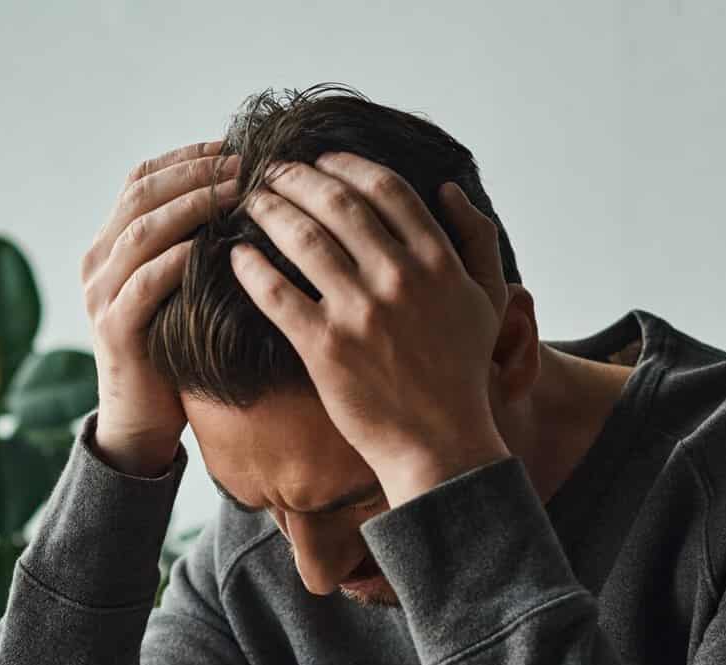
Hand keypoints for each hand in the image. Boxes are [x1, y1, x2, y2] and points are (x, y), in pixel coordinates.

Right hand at [80, 139, 240, 473]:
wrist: (141, 420)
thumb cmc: (172, 350)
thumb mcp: (179, 288)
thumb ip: (191, 246)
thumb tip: (243, 198)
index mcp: (111, 244)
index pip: (142, 179)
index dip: (186, 156)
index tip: (233, 145)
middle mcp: (98, 261)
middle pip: (142, 195)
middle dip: (194, 173)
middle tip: (242, 163)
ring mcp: (101, 294)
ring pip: (142, 232)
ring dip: (192, 207)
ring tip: (236, 194)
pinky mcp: (114, 329)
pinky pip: (146, 284)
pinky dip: (179, 260)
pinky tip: (214, 247)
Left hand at [228, 152, 511, 505]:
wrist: (440, 444)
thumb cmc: (463, 373)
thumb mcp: (489, 299)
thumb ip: (477, 238)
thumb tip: (447, 188)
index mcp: (437, 261)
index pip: (385, 189)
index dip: (346, 165)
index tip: (321, 160)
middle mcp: (399, 278)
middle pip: (337, 204)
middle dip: (298, 179)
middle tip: (273, 172)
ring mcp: (360, 313)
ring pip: (304, 240)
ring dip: (271, 211)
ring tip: (252, 202)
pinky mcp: (325, 348)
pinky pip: (277, 294)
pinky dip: (251, 269)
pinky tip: (236, 256)